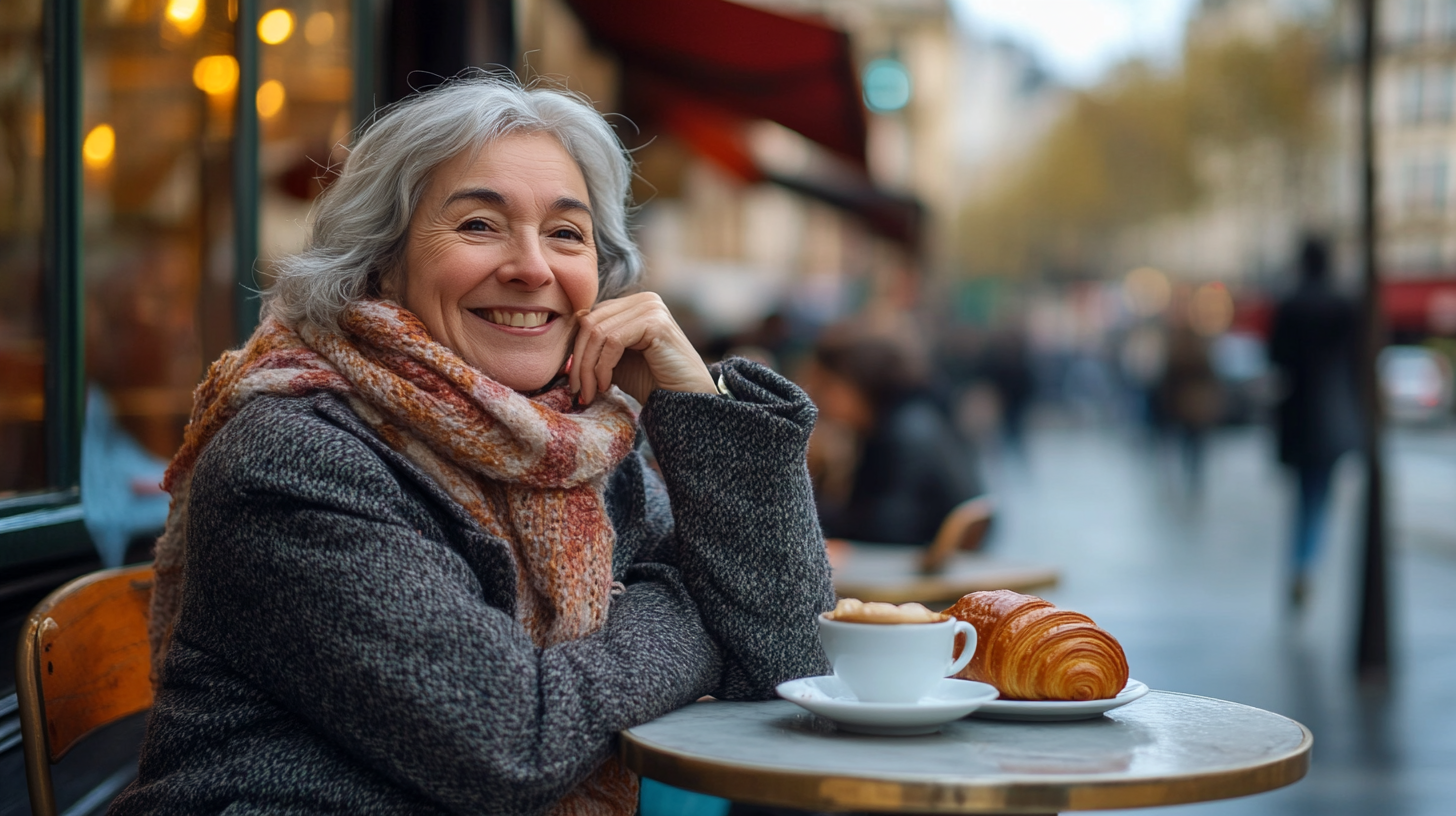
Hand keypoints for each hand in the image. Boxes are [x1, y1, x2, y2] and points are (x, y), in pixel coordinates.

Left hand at [570, 292, 715, 405]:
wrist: (685, 400)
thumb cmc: (652, 382)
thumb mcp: (615, 360)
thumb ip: (596, 344)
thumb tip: (563, 339)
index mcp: (633, 304)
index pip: (590, 318)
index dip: (576, 349)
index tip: (574, 382)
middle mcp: (643, 299)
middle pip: (590, 323)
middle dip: (579, 361)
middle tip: (577, 391)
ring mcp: (651, 307)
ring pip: (598, 332)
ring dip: (588, 367)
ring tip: (590, 392)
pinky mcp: (655, 322)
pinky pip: (613, 341)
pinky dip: (603, 366)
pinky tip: (606, 385)